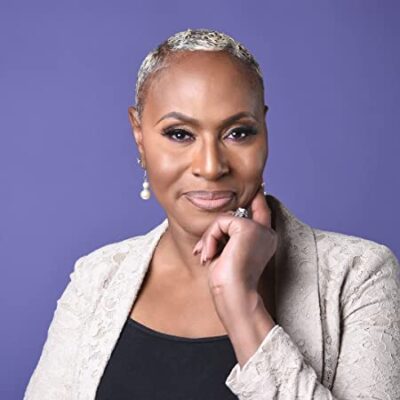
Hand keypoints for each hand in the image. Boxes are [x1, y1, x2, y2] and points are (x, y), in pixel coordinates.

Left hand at [192, 186, 277, 321]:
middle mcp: (266, 232)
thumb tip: (219, 224)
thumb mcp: (229, 253)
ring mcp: (258, 229)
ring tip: (207, 257)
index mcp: (265, 239)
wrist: (235, 296)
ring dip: (209, 239)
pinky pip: (220, 222)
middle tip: (203, 253)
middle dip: (213, 232)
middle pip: (234, 215)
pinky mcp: (247, 228)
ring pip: (223, 219)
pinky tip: (210, 255)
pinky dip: (210, 238)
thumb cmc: (229, 282)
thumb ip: (229, 235)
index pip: (262, 209)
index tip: (259, 183)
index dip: (258, 196)